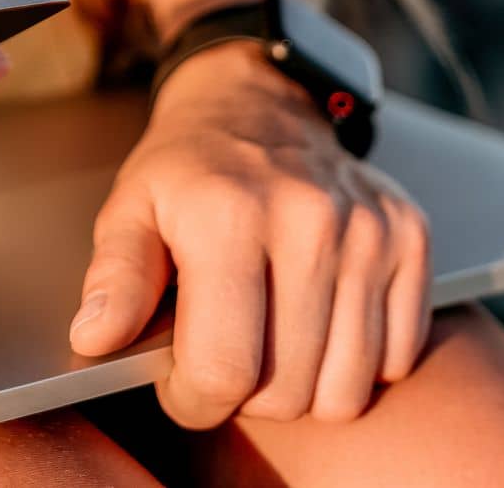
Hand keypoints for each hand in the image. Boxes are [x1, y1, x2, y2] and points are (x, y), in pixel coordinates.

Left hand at [69, 41, 429, 426]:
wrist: (260, 104)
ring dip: (303, 387)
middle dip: (244, 396)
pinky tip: (319, 323)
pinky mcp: (409, 238)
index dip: (192, 400)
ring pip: (345, 389)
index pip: (223, 370)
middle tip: (224, 353)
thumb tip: (94, 336)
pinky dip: (358, 362)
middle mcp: (309, 220)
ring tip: (269, 341)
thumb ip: (115, 277)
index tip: (181, 383)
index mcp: (229, 216)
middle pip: (286, 390)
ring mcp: (368, 231)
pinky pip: (396, 358)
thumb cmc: (190, 170)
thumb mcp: (131, 210)